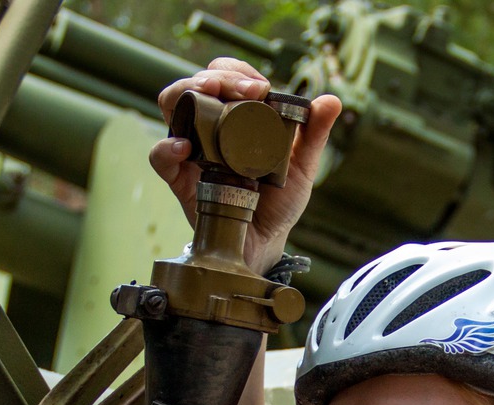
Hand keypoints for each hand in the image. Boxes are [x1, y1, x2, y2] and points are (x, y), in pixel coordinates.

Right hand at [148, 58, 342, 274]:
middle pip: (197, 83)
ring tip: (208, 96)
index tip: (261, 88)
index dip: (239, 73)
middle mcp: (211, 126)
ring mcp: (192, 150)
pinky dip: (167, 147)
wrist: (265, 242)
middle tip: (244, 91)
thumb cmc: (279, 201)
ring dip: (186, 93)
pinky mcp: (180, 179)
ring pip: (172, 105)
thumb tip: (332, 101)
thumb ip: (314, 134)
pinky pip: (160, 157)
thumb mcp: (302, 166)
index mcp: (238, 115)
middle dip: (217, 77)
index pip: (228, 75)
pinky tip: (184, 146)